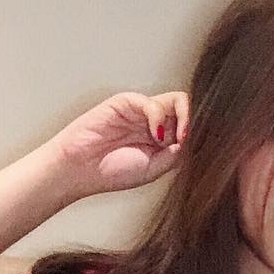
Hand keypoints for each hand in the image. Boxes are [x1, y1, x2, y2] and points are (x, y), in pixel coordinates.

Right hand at [48, 91, 189, 200]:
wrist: (80, 169)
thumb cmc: (110, 172)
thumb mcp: (153, 170)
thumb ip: (174, 155)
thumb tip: (188, 140)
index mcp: (160, 139)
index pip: (187, 125)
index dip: (193, 132)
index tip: (189, 147)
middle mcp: (152, 123)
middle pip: (184, 110)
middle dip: (189, 124)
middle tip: (183, 139)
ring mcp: (140, 112)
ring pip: (174, 101)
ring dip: (177, 120)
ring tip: (165, 141)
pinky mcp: (125, 103)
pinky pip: (152, 102)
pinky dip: (159, 117)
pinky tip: (155, 135)